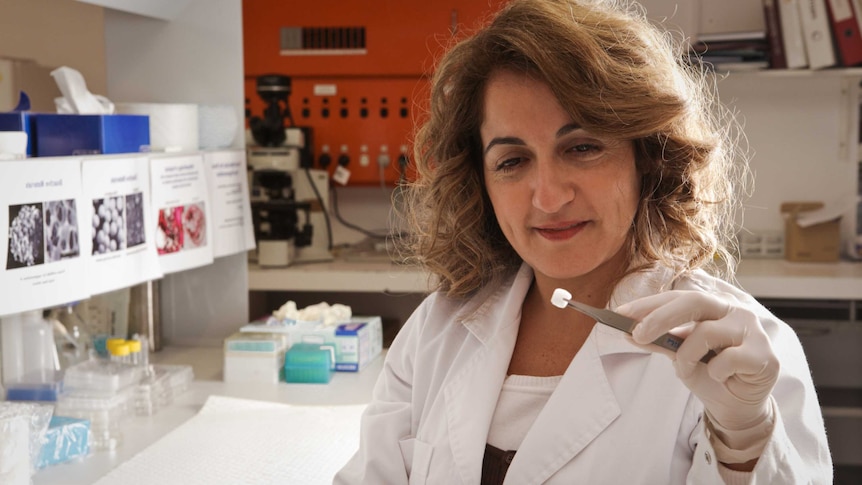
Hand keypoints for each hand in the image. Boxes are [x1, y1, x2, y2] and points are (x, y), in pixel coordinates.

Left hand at [616, 290, 779, 458]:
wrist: (736, 406)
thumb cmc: (708, 373)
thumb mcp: (678, 356)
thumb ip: (658, 341)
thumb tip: (629, 332)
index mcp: (713, 305)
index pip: (676, 297)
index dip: (648, 304)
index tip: (620, 315)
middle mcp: (734, 311)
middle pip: (694, 301)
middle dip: (660, 317)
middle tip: (636, 334)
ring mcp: (752, 330)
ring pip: (706, 332)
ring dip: (686, 356)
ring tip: (686, 369)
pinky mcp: (764, 354)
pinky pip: (728, 359)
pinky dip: (715, 372)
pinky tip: (719, 377)